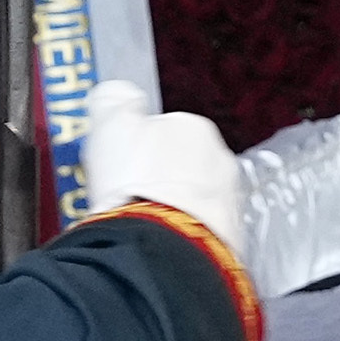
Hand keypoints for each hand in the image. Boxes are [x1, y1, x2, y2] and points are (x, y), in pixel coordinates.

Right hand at [80, 107, 244, 250]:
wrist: (162, 247)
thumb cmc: (137, 185)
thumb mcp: (110, 124)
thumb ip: (114, 101)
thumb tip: (116, 94)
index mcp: (193, 127)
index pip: (163, 130)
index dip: (136, 149)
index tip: (119, 166)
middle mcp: (219, 160)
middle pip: (183, 165)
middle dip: (159, 179)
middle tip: (129, 197)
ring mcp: (228, 201)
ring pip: (194, 199)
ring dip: (172, 208)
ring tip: (142, 224)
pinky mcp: (229, 240)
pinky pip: (200, 231)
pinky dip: (183, 235)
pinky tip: (161, 243)